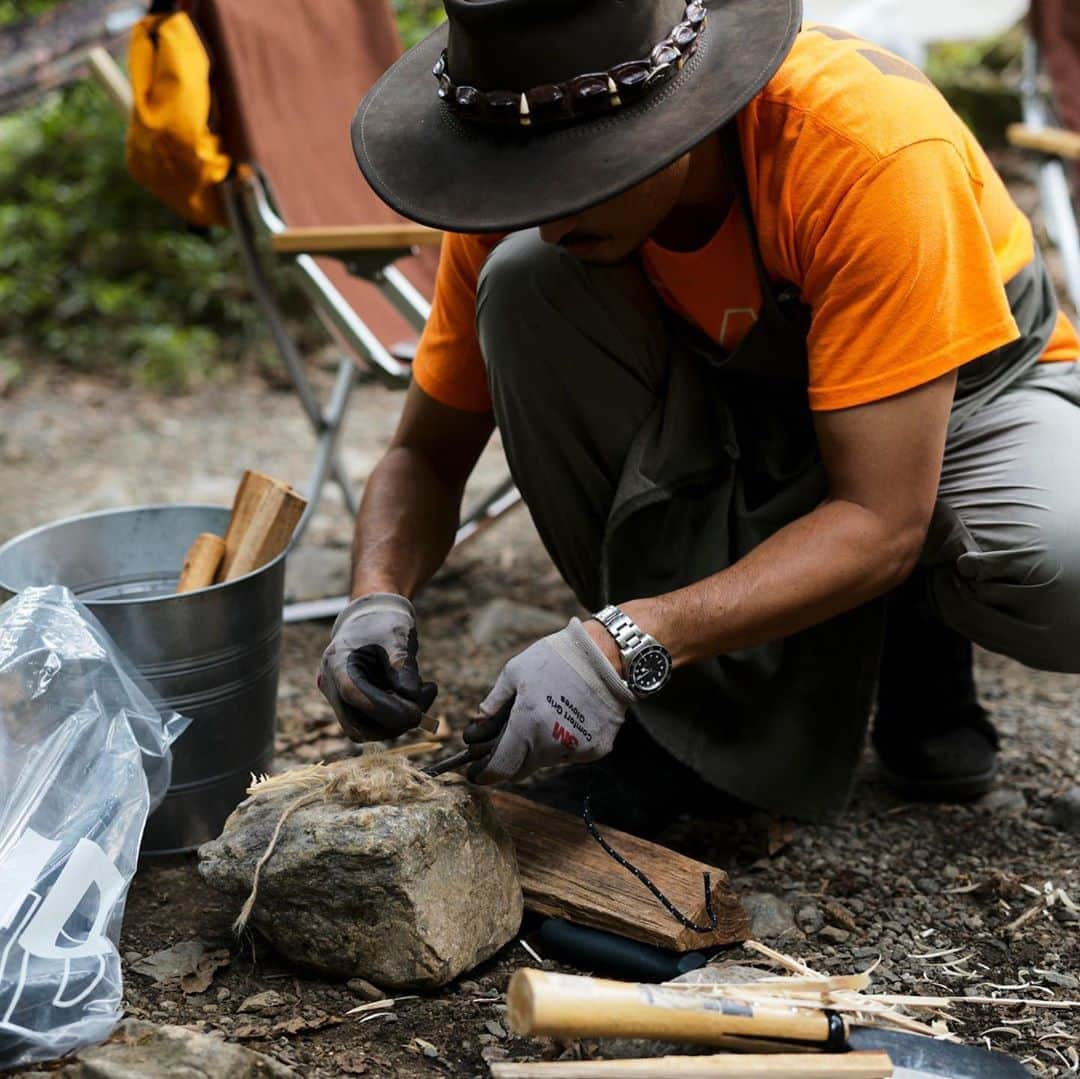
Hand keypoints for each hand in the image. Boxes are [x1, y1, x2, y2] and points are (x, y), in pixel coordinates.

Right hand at [318, 593, 436, 741]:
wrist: (372, 619)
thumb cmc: (384, 623)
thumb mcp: (397, 636)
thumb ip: (403, 665)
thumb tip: (412, 697)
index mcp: (337, 661)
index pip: (353, 694)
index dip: (384, 708)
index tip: (416, 713)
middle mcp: (331, 684)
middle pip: (356, 724)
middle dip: (394, 722)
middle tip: (424, 705)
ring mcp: (338, 698)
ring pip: (366, 729)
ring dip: (398, 722)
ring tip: (425, 691)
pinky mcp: (352, 707)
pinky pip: (373, 723)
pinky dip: (396, 716)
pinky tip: (418, 695)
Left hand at [463, 618, 633, 783]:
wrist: (606, 655)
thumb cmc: (556, 658)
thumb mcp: (515, 672)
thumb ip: (493, 703)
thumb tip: (476, 726)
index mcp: (527, 725)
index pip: (500, 768)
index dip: (485, 773)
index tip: (476, 773)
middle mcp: (551, 744)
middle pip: (522, 768)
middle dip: (511, 758)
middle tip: (508, 739)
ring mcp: (577, 750)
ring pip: (547, 761)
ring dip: (538, 748)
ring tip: (545, 715)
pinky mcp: (597, 749)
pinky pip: (571, 754)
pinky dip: (563, 743)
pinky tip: (567, 716)